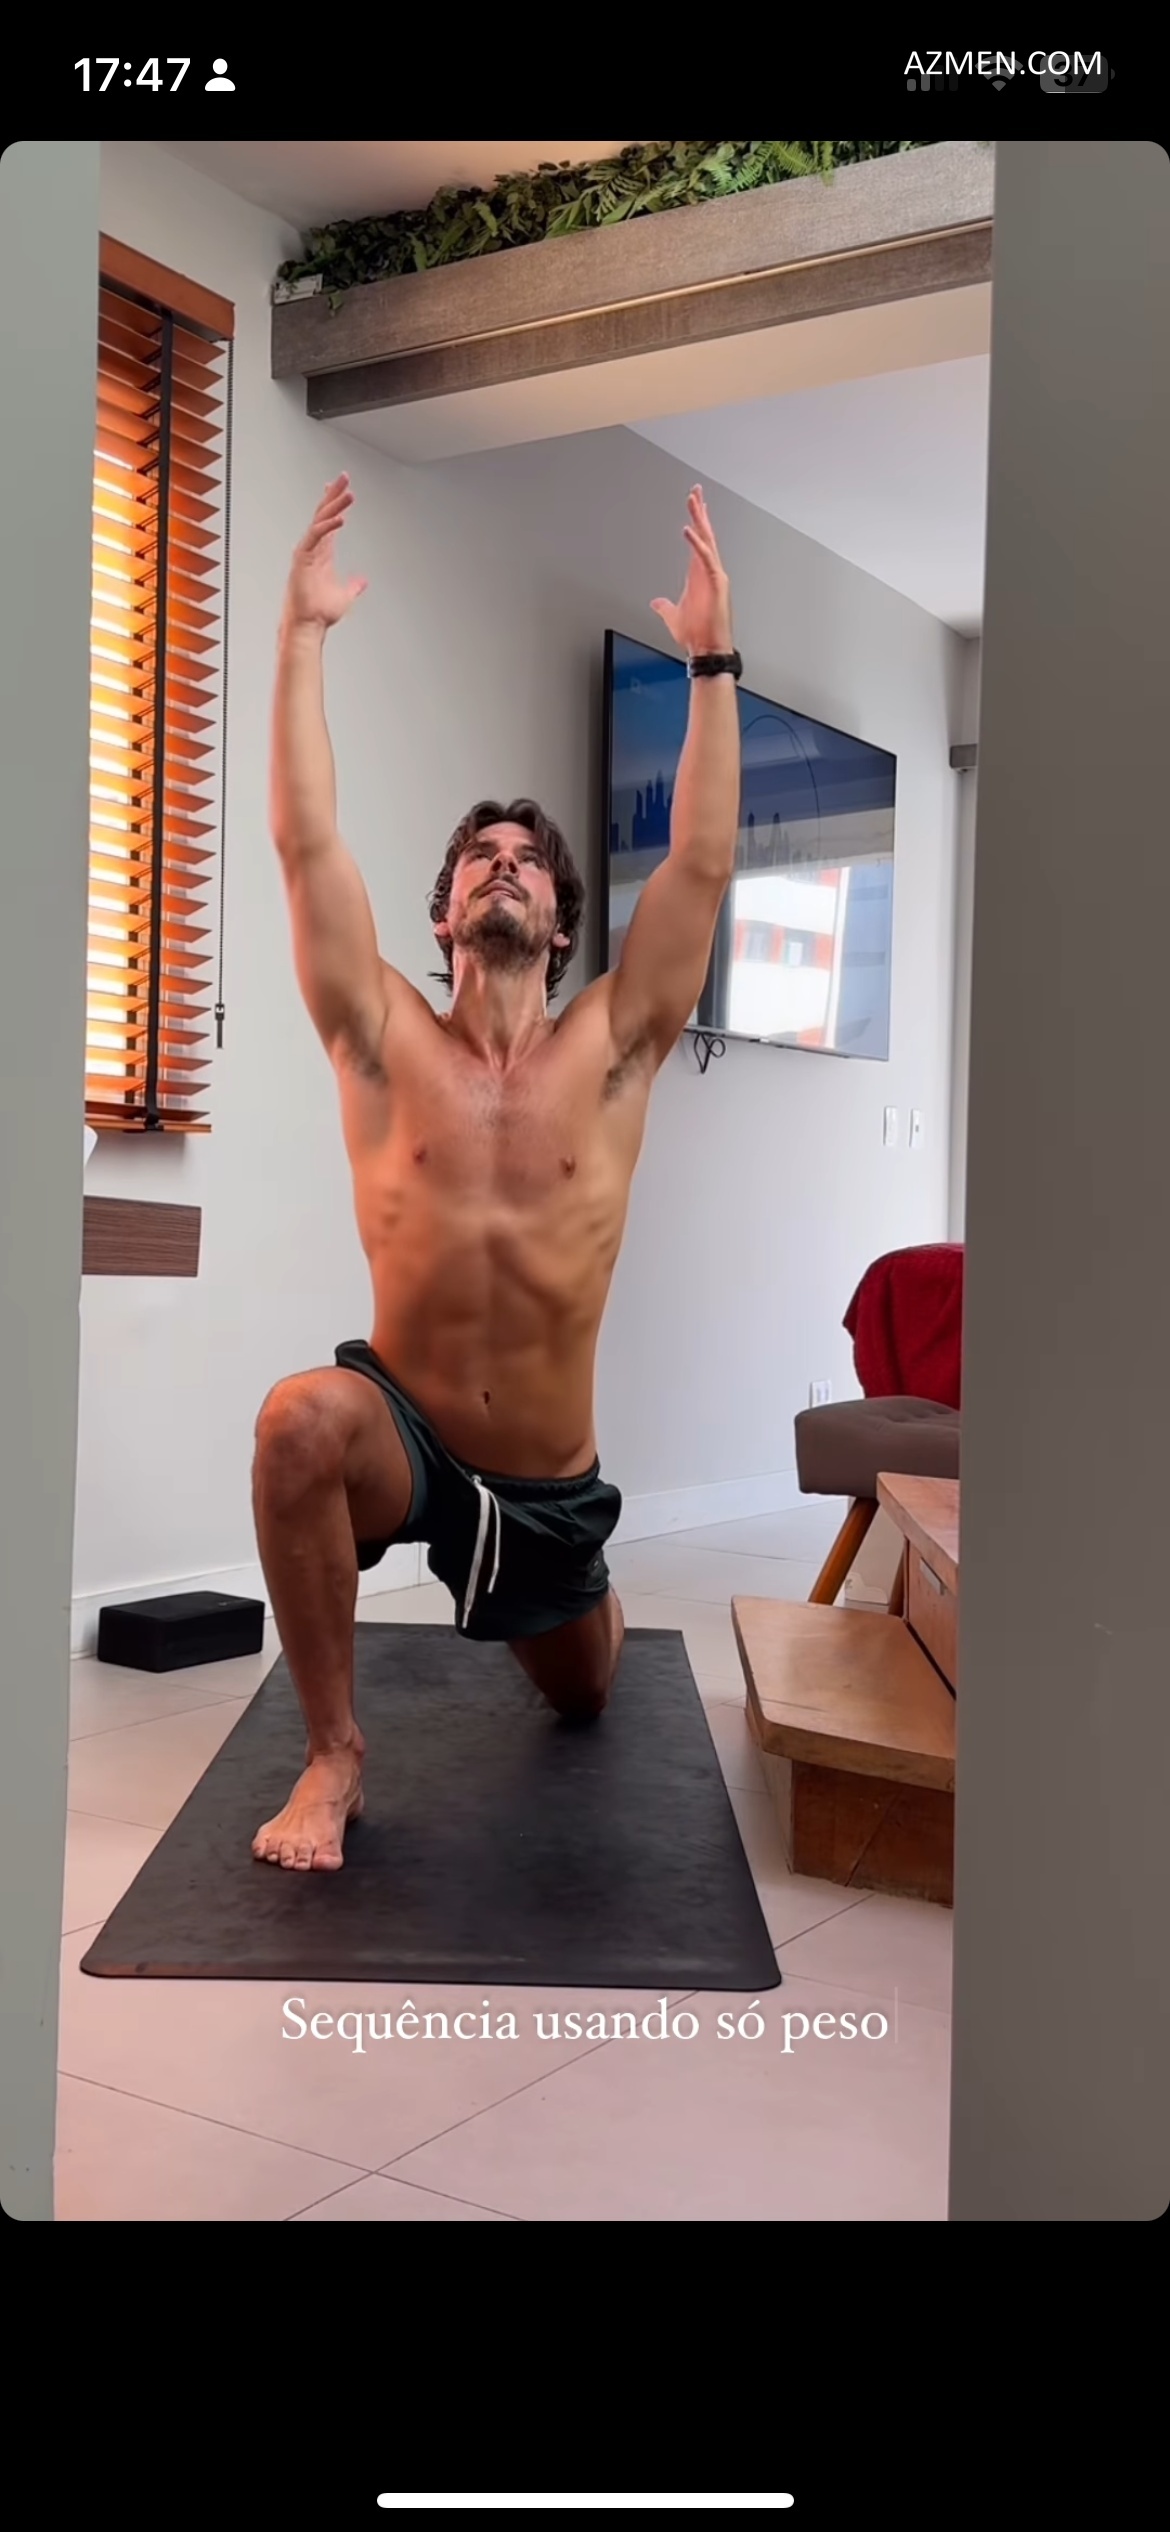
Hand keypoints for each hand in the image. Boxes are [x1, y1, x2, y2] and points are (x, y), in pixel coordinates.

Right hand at [283, 475, 367, 630]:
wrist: (308, 625)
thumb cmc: (318, 612)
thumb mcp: (345, 595)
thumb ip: (353, 586)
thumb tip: (362, 582)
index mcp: (322, 553)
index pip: (329, 521)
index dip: (336, 504)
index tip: (343, 489)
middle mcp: (313, 548)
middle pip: (324, 514)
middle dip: (334, 494)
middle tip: (344, 477)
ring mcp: (307, 551)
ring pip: (321, 520)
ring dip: (335, 505)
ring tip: (348, 493)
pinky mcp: (303, 557)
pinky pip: (316, 535)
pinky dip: (328, 525)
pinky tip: (341, 517)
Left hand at [651, 486, 732, 656]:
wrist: (707, 650)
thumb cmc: (697, 634)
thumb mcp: (673, 616)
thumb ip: (664, 607)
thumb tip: (656, 602)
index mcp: (699, 575)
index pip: (699, 541)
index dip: (697, 522)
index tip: (695, 504)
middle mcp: (708, 572)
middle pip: (705, 534)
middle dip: (700, 512)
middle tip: (695, 491)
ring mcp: (714, 576)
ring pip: (707, 540)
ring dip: (699, 519)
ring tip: (693, 500)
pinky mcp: (717, 583)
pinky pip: (706, 558)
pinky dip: (697, 544)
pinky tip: (688, 530)